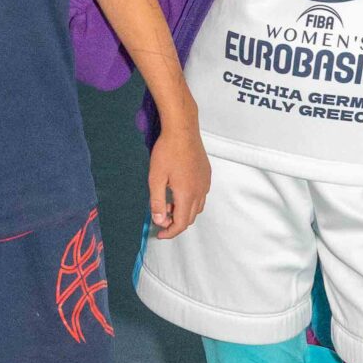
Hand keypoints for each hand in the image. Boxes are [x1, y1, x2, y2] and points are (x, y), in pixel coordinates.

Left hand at [147, 105, 209, 238]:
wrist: (182, 129)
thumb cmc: (167, 151)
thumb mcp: (155, 178)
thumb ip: (157, 202)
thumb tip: (159, 220)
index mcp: (187, 194)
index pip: (181, 223)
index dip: (170, 232)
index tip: (159, 233)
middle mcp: (200, 191)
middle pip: (190, 218)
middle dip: (175, 222)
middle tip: (160, 217)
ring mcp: (205, 183)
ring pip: (197, 207)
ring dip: (183, 211)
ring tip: (167, 203)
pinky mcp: (207, 174)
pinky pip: (201, 195)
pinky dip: (190, 201)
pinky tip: (178, 190)